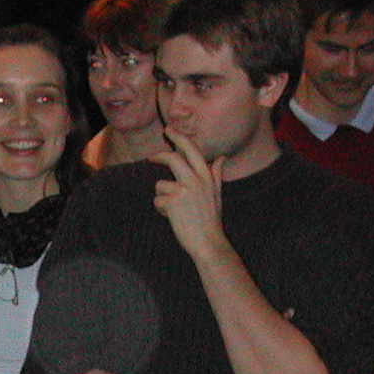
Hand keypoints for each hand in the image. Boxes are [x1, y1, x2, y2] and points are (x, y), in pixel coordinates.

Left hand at [150, 133, 227, 257]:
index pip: (192, 150)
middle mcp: (196, 179)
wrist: (208, 242)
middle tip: (150, 156)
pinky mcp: (172, 201)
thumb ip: (215, 174)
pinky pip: (157, 201)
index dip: (179, 138)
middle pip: (173, 158)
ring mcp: (184, 190)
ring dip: (162, 198)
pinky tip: (173, 218)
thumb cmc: (211, 220)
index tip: (170, 130)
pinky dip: (161, 210)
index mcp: (206, 176)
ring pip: (161, 184)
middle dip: (159, 155)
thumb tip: (222, 158)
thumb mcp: (217, 194)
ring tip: (174, 211)